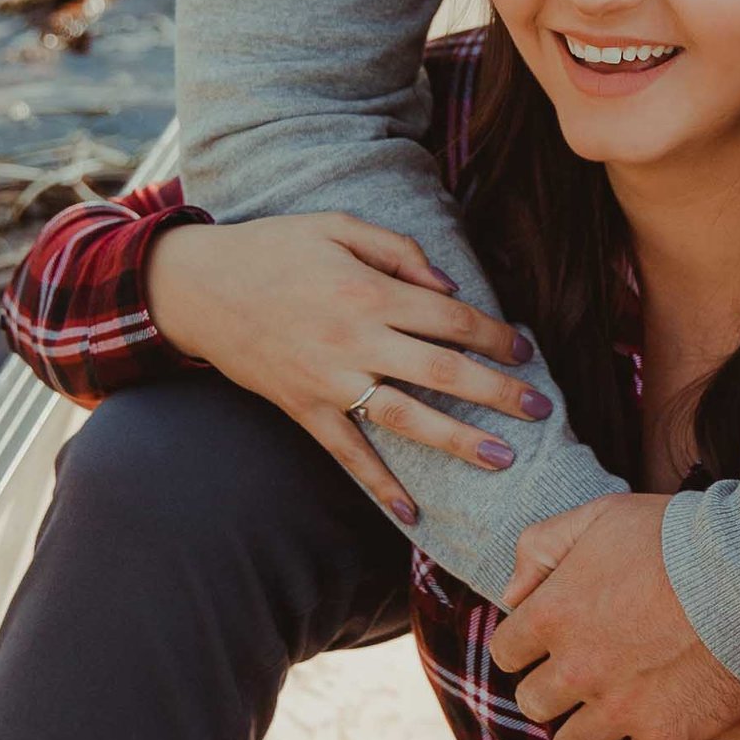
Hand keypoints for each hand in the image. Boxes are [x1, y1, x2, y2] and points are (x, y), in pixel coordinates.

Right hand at [146, 212, 543, 525]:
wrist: (198, 286)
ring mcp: (329, 380)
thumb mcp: (337, 225)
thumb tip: (449, 287)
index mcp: (369, 292)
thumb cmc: (274, 248)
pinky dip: (380, 485)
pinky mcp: (304, 409)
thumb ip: (399, 251)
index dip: (496, 335)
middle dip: (498, 393)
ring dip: (458, 441)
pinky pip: (348, 454)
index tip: (524, 349)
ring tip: (504, 459)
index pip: (451, 319)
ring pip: (406, 417)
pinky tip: (412, 514)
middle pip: (443, 371)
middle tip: (541, 410)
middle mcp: (355, 340)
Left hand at [491, 495, 739, 739]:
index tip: (556, 643)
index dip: (528, 648)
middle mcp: (576, 668)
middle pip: (534, 704)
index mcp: (552, 614)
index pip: (505, 653)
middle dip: (556, 690)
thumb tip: (512, 595)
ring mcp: (620, 708)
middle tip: (589, 675)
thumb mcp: (599, 514)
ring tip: (616, 712)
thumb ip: (540, 547)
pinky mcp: (666, 737)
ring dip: (587, 732)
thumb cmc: (675, 534)